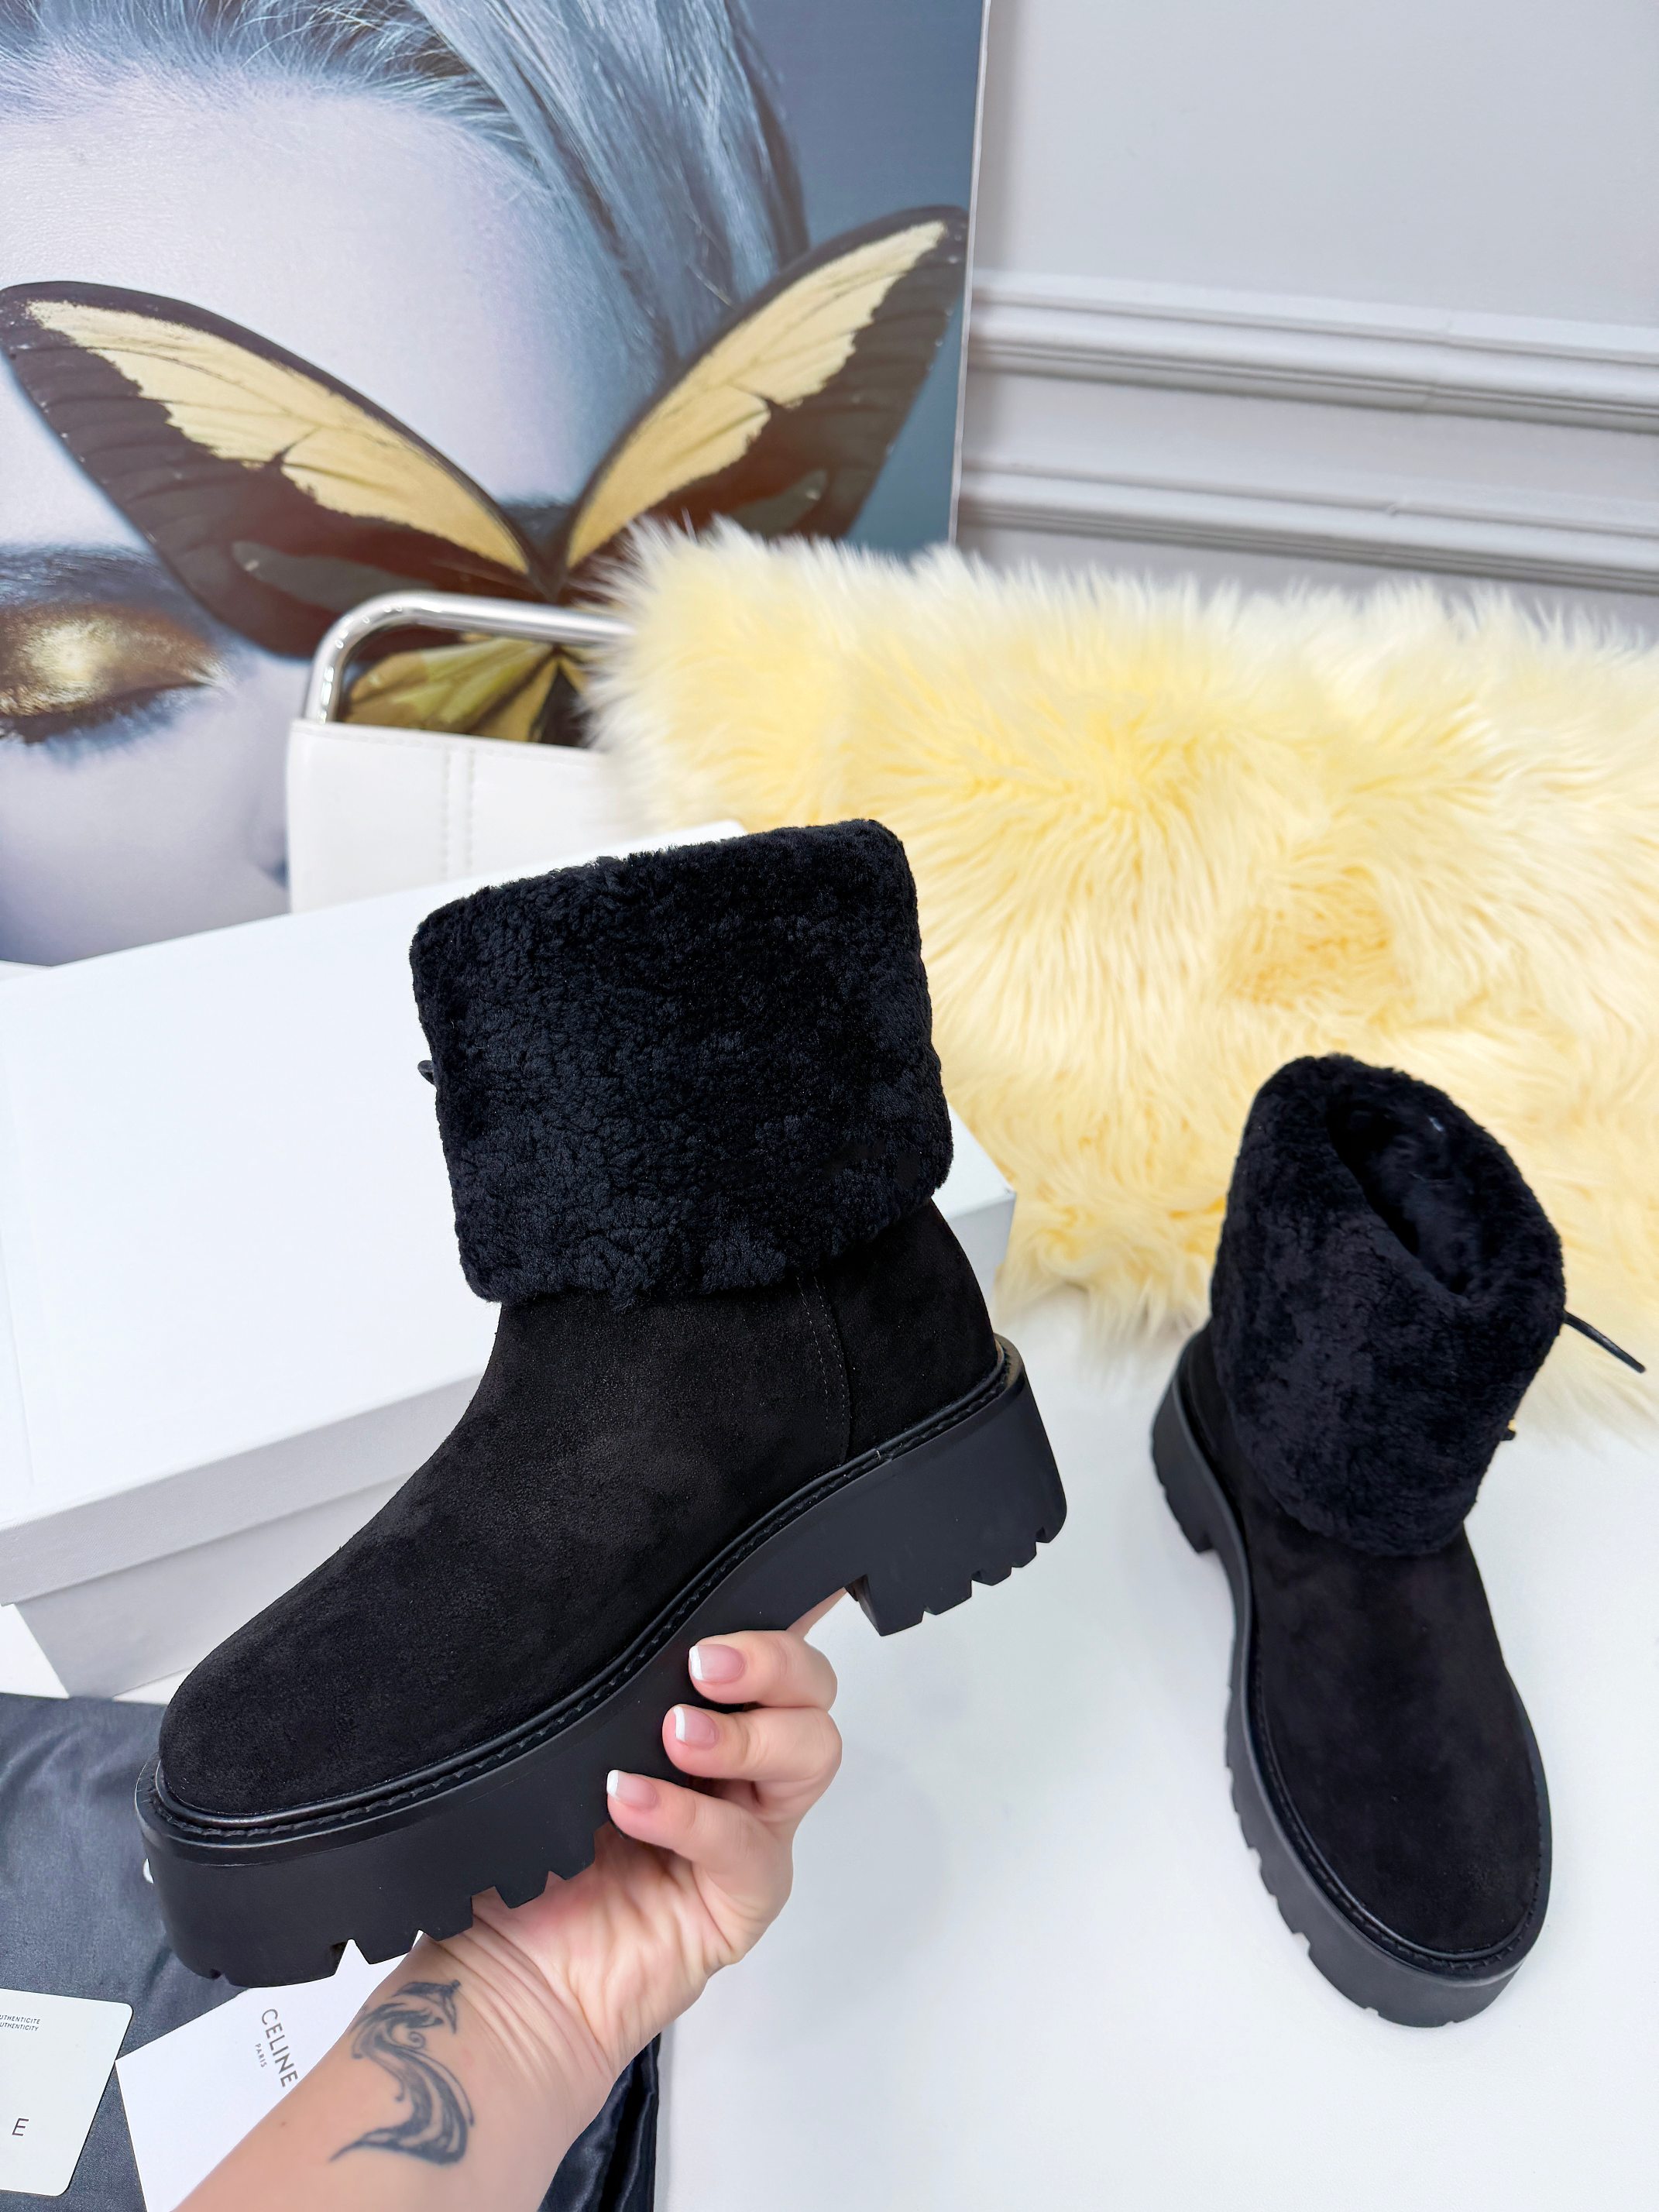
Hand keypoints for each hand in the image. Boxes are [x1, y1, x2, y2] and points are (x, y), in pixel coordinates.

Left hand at [432, 1601, 843, 2122]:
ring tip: (676, 1735)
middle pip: (811, 1687)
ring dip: (749, 1734)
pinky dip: (691, 1815)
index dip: (785, 1600)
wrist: (498, 1980)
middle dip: (774, 1657)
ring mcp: (749, 1830)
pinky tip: (632, 1800)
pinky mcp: (741, 1898)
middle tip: (703, 1663)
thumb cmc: (523, 1860)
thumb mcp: (553, 1750)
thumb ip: (595, 1690)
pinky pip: (746, 1845)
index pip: (761, 1642)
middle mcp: (738, 1765)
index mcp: (700, 1711)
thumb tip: (594, 1607)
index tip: (760, 1563)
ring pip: (811, 1751)